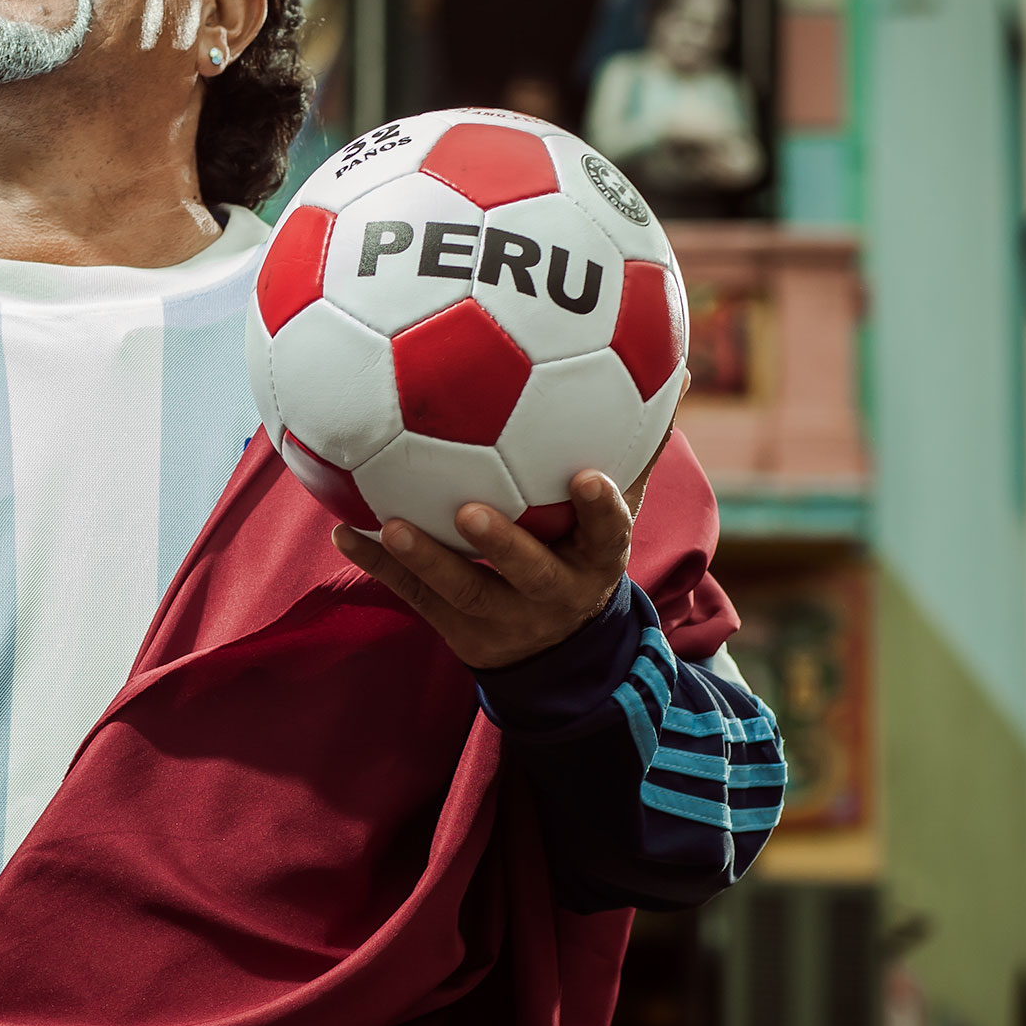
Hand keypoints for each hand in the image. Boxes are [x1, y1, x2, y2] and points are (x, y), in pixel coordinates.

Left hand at [332, 466, 641, 672]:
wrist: (559, 652)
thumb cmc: (583, 554)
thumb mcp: (616, 518)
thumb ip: (637, 453)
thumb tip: (680, 373)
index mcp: (595, 562)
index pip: (608, 536)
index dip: (602, 511)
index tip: (588, 477)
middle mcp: (552, 593)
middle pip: (530, 574)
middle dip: (503, 544)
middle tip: (470, 511)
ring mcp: (501, 616)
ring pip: (462, 590)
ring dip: (424, 558)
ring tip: (389, 524)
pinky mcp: (456, 628)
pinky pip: (415, 596)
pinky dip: (379, 565)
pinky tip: (346, 533)